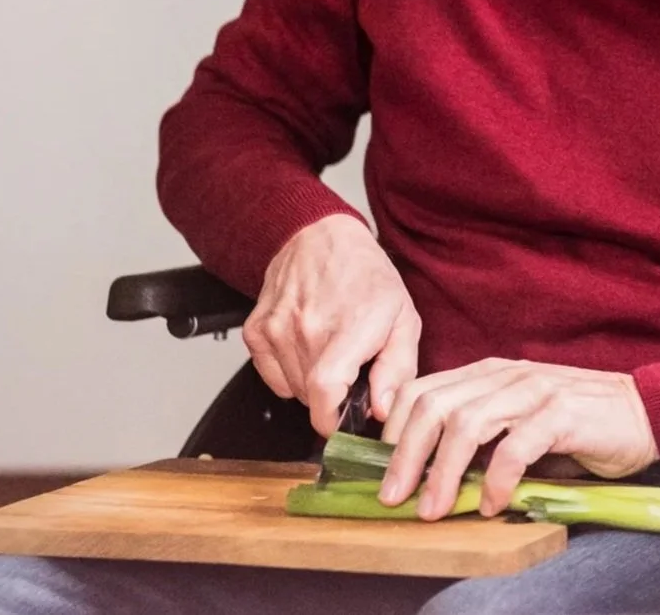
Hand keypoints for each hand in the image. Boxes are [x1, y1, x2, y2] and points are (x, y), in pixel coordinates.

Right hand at [244, 214, 420, 436]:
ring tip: (329, 351)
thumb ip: (397, 369)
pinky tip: (306, 347)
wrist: (320, 236)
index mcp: (347, 327)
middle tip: (349, 372)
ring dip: (311, 384)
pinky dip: (288, 373)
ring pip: (290, 389)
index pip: (324, 392)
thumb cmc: (366, 276)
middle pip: (310, 396)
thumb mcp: (403, 319)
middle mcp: (305, 328)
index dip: (330, 420)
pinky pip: (270, 376)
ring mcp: (275, 328)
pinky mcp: (255, 330)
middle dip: (332, 397)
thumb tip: (382, 409)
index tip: (341, 423)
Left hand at [378, 359, 658, 520]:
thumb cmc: (583, 423)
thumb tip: (430, 475)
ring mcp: (537, 390)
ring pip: (468, 424)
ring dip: (444, 471)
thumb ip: (485, 434)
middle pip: (436, 405)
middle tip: (394, 497)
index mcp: (491, 373)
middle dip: (406, 454)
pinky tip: (493, 504)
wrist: (650, 412)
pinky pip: (517, 446)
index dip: (395, 430)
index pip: (424, 390)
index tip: (382, 470)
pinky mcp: (564, 413)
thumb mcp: (522, 420)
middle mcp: (508, 375)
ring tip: (435, 508)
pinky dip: (497, 479)